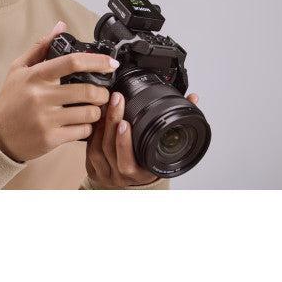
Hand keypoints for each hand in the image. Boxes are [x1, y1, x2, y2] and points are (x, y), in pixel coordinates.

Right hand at [0, 21, 115, 162]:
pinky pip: (82, 131)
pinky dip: (88, 127)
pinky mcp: (51, 138)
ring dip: (97, 110)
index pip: (71, 62)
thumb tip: (60, 27)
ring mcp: (46, 119)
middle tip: (103, 92)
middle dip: (103, 92)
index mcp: (35, 76)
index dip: (96, 61)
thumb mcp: (19, 69)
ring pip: (89, 113)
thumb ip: (41, 47)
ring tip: (93, 108)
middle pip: (87, 91)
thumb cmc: (10, 100)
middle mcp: (41, 96)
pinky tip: (82, 123)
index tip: (110, 63)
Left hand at [85, 91, 199, 188]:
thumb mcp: (167, 146)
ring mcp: (107, 173)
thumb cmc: (152, 160)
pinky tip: (97, 115)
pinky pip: (89, 148)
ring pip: (97, 148)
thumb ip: (179, 121)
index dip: (125, 143)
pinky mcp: (94, 168)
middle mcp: (122, 176)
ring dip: (100, 124)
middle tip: (117, 99)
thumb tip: (192, 98)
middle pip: (110, 149)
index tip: (125, 122)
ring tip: (107, 104)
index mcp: (141, 173)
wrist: (135, 183)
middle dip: (112, 121)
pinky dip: (92, 131)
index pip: (129, 161)